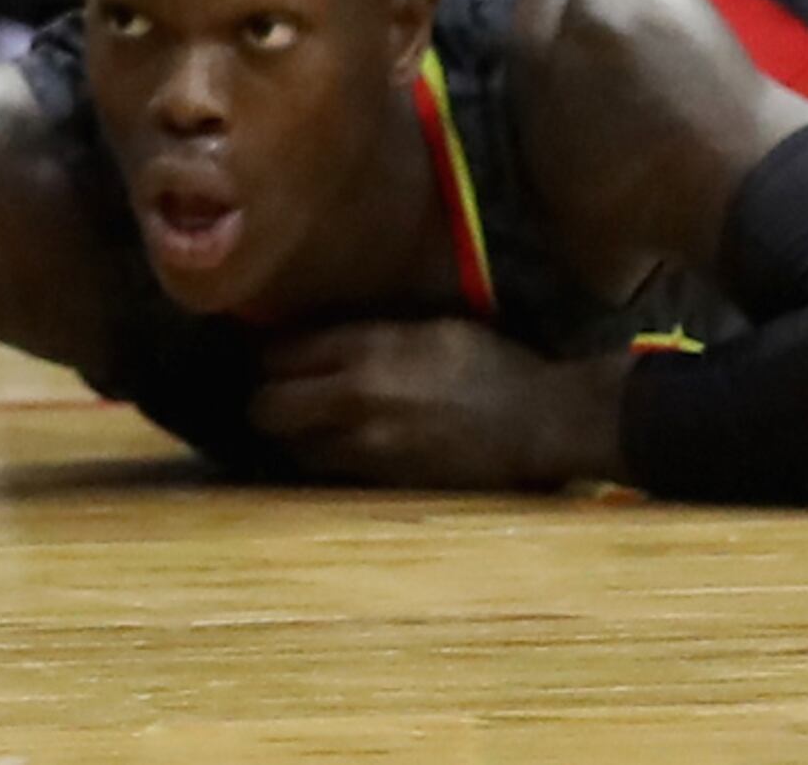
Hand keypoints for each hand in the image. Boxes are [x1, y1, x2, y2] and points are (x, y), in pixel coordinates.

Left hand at [250, 318, 622, 491]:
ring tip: (306, 425)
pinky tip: (339, 448)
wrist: (541, 421)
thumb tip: (320, 339)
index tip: (272, 357)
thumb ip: (369, 335)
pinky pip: (332, 472)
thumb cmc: (490, 363)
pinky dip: (326, 460)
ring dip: (294, 436)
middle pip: (269, 406)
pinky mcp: (387, 481)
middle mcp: (358, 397)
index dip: (269, 356)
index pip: (281, 354)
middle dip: (266, 400)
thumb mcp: (427, 327)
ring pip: (294, 447)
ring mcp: (370, 446)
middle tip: (277, 394)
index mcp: (369, 349)